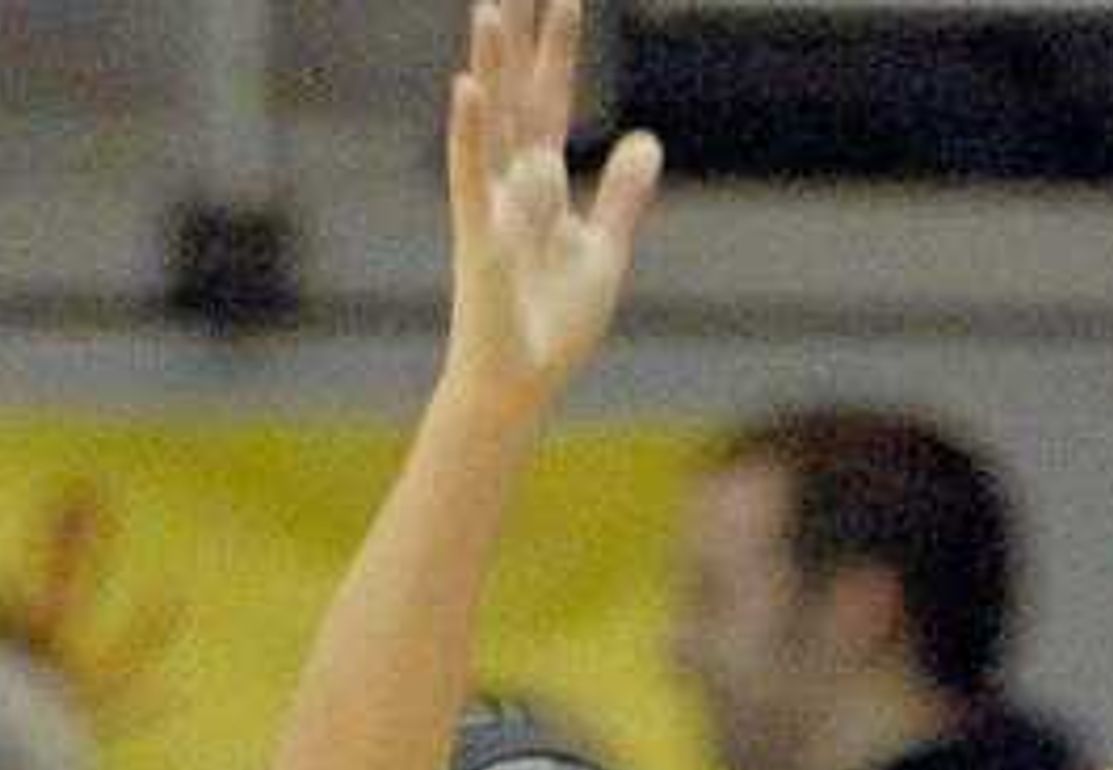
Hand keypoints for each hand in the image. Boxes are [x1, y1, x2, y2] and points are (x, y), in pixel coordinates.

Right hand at [442, 0, 660, 418]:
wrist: (518, 388)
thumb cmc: (552, 329)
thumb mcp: (604, 253)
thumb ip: (623, 196)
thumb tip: (646, 139)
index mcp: (542, 186)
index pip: (551, 104)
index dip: (559, 53)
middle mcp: (512, 185)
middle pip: (520, 99)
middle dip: (524, 42)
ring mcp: (492, 208)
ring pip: (492, 125)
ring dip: (491, 70)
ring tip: (491, 11)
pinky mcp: (479, 240)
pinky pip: (471, 178)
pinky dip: (467, 134)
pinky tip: (465, 89)